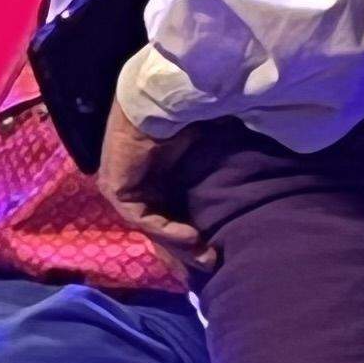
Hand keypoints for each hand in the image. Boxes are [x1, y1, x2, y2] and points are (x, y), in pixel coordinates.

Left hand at [98, 111, 214, 278]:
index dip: (192, 237)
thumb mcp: (206, 156)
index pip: (171, 215)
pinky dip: (167, 229)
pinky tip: (193, 237)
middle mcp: (137, 183)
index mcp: (156, 176)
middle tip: (212, 265)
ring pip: (152, 227)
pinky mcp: (115, 188)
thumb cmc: (190, 117)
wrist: (166, 98)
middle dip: (187, 251)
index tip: (216, 252)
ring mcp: (122, 187)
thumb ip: (214, 178)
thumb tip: (248, 195)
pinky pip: (142, 218)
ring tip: (207, 257)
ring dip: (180, 246)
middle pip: (161, 227)